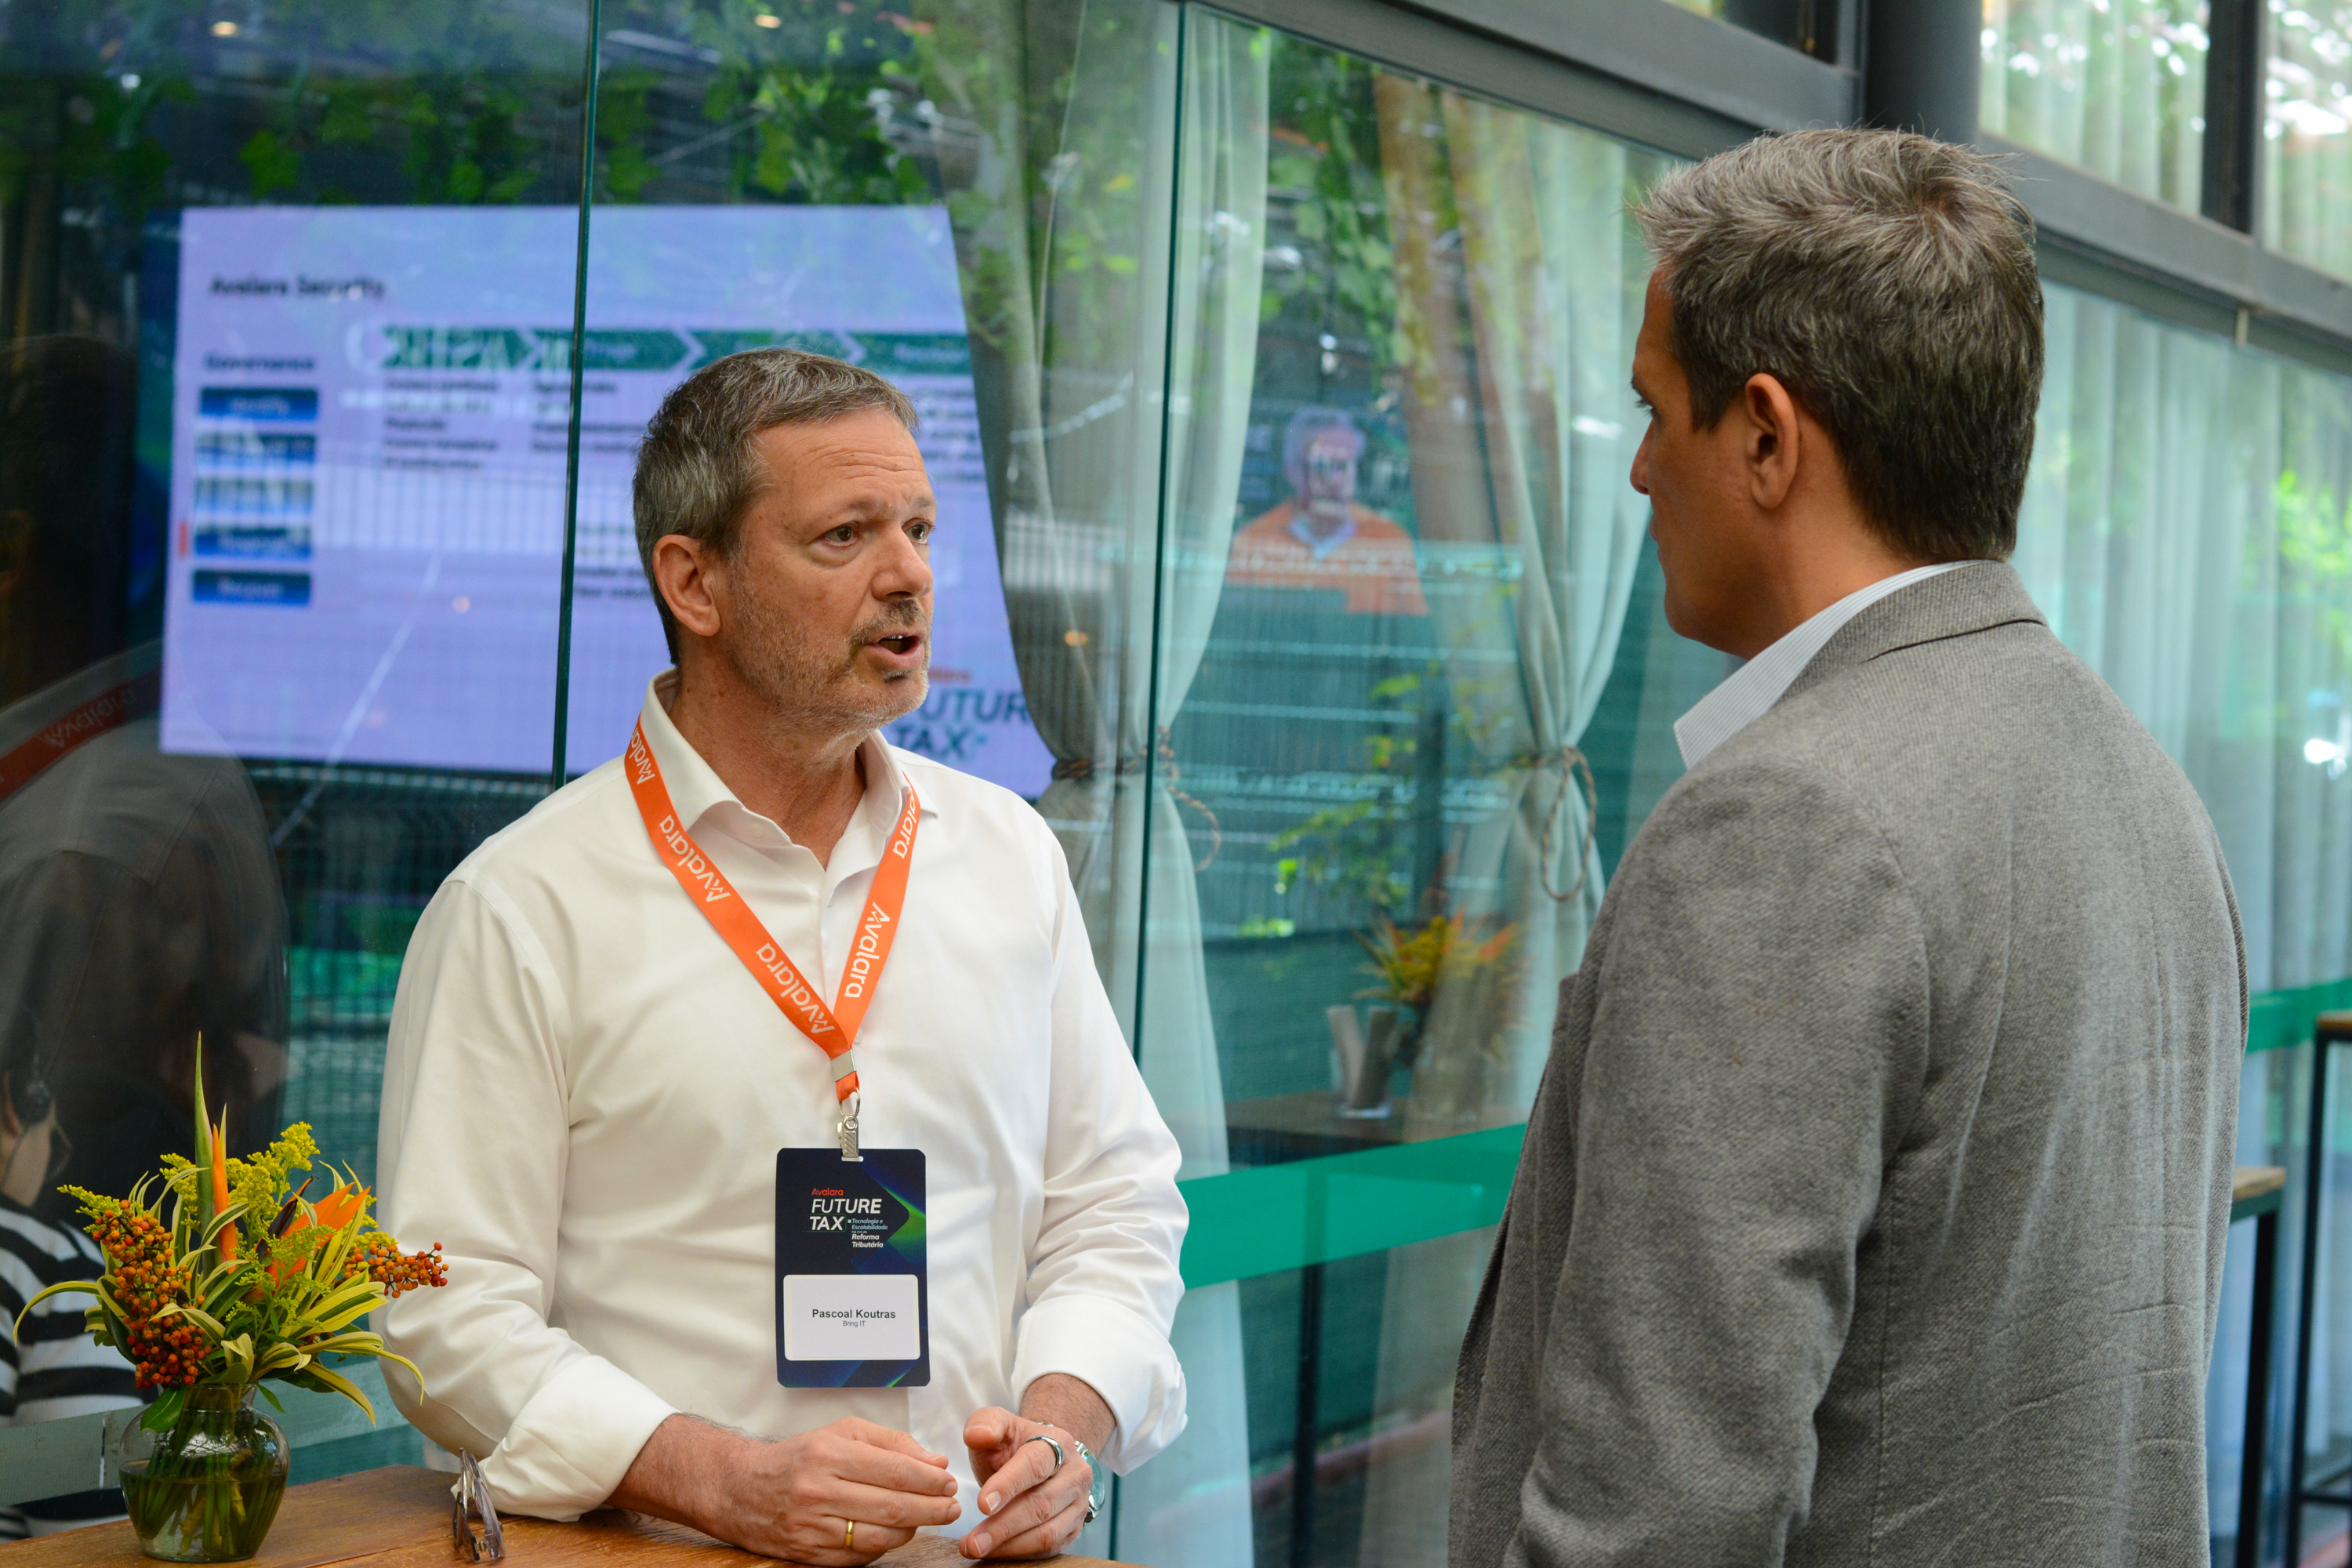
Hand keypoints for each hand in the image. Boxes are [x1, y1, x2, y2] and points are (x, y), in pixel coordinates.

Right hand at [609, 1412, 961, 1563]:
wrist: (740, 1490)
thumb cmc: (798, 1457)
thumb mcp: (841, 1433)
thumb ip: (891, 1443)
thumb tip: (935, 1462)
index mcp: (829, 1454)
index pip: (895, 1470)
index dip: (929, 1480)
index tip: (949, 1482)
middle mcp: (819, 1491)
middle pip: (892, 1506)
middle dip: (931, 1508)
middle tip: (952, 1507)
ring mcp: (812, 1526)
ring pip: (879, 1536)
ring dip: (913, 1530)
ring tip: (929, 1519)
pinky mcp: (808, 1553)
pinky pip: (859, 1556)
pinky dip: (885, 1546)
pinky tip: (898, 1533)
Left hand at [960, 1408, 1093, 1559]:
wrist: (1042, 1458)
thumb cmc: (1014, 1445)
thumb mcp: (998, 1424)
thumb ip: (985, 1423)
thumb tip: (978, 1435)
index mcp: (1058, 1443)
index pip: (1035, 1465)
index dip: (1008, 1485)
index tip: (982, 1504)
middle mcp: (1076, 1474)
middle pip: (1041, 1504)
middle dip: (1002, 1526)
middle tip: (971, 1541)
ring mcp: (1078, 1503)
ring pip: (1048, 1532)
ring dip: (1009, 1545)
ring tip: (976, 1548)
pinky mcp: (1074, 1527)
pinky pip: (1049, 1548)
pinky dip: (1020, 1554)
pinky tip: (995, 1552)